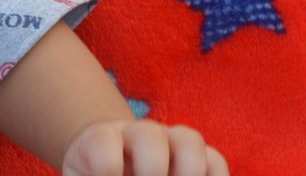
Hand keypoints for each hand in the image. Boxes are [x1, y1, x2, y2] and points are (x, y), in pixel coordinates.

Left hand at [61, 120, 228, 175]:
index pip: (102, 141)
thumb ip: (89, 175)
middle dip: (151, 169)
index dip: (108, 168)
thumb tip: (117, 174)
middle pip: (148, 133)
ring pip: (189, 139)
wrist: (107, 166)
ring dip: (189, 172)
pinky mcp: (197, 158)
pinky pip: (216, 161)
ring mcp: (170, 142)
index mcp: (100, 139)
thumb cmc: (91, 175)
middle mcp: (137, 134)